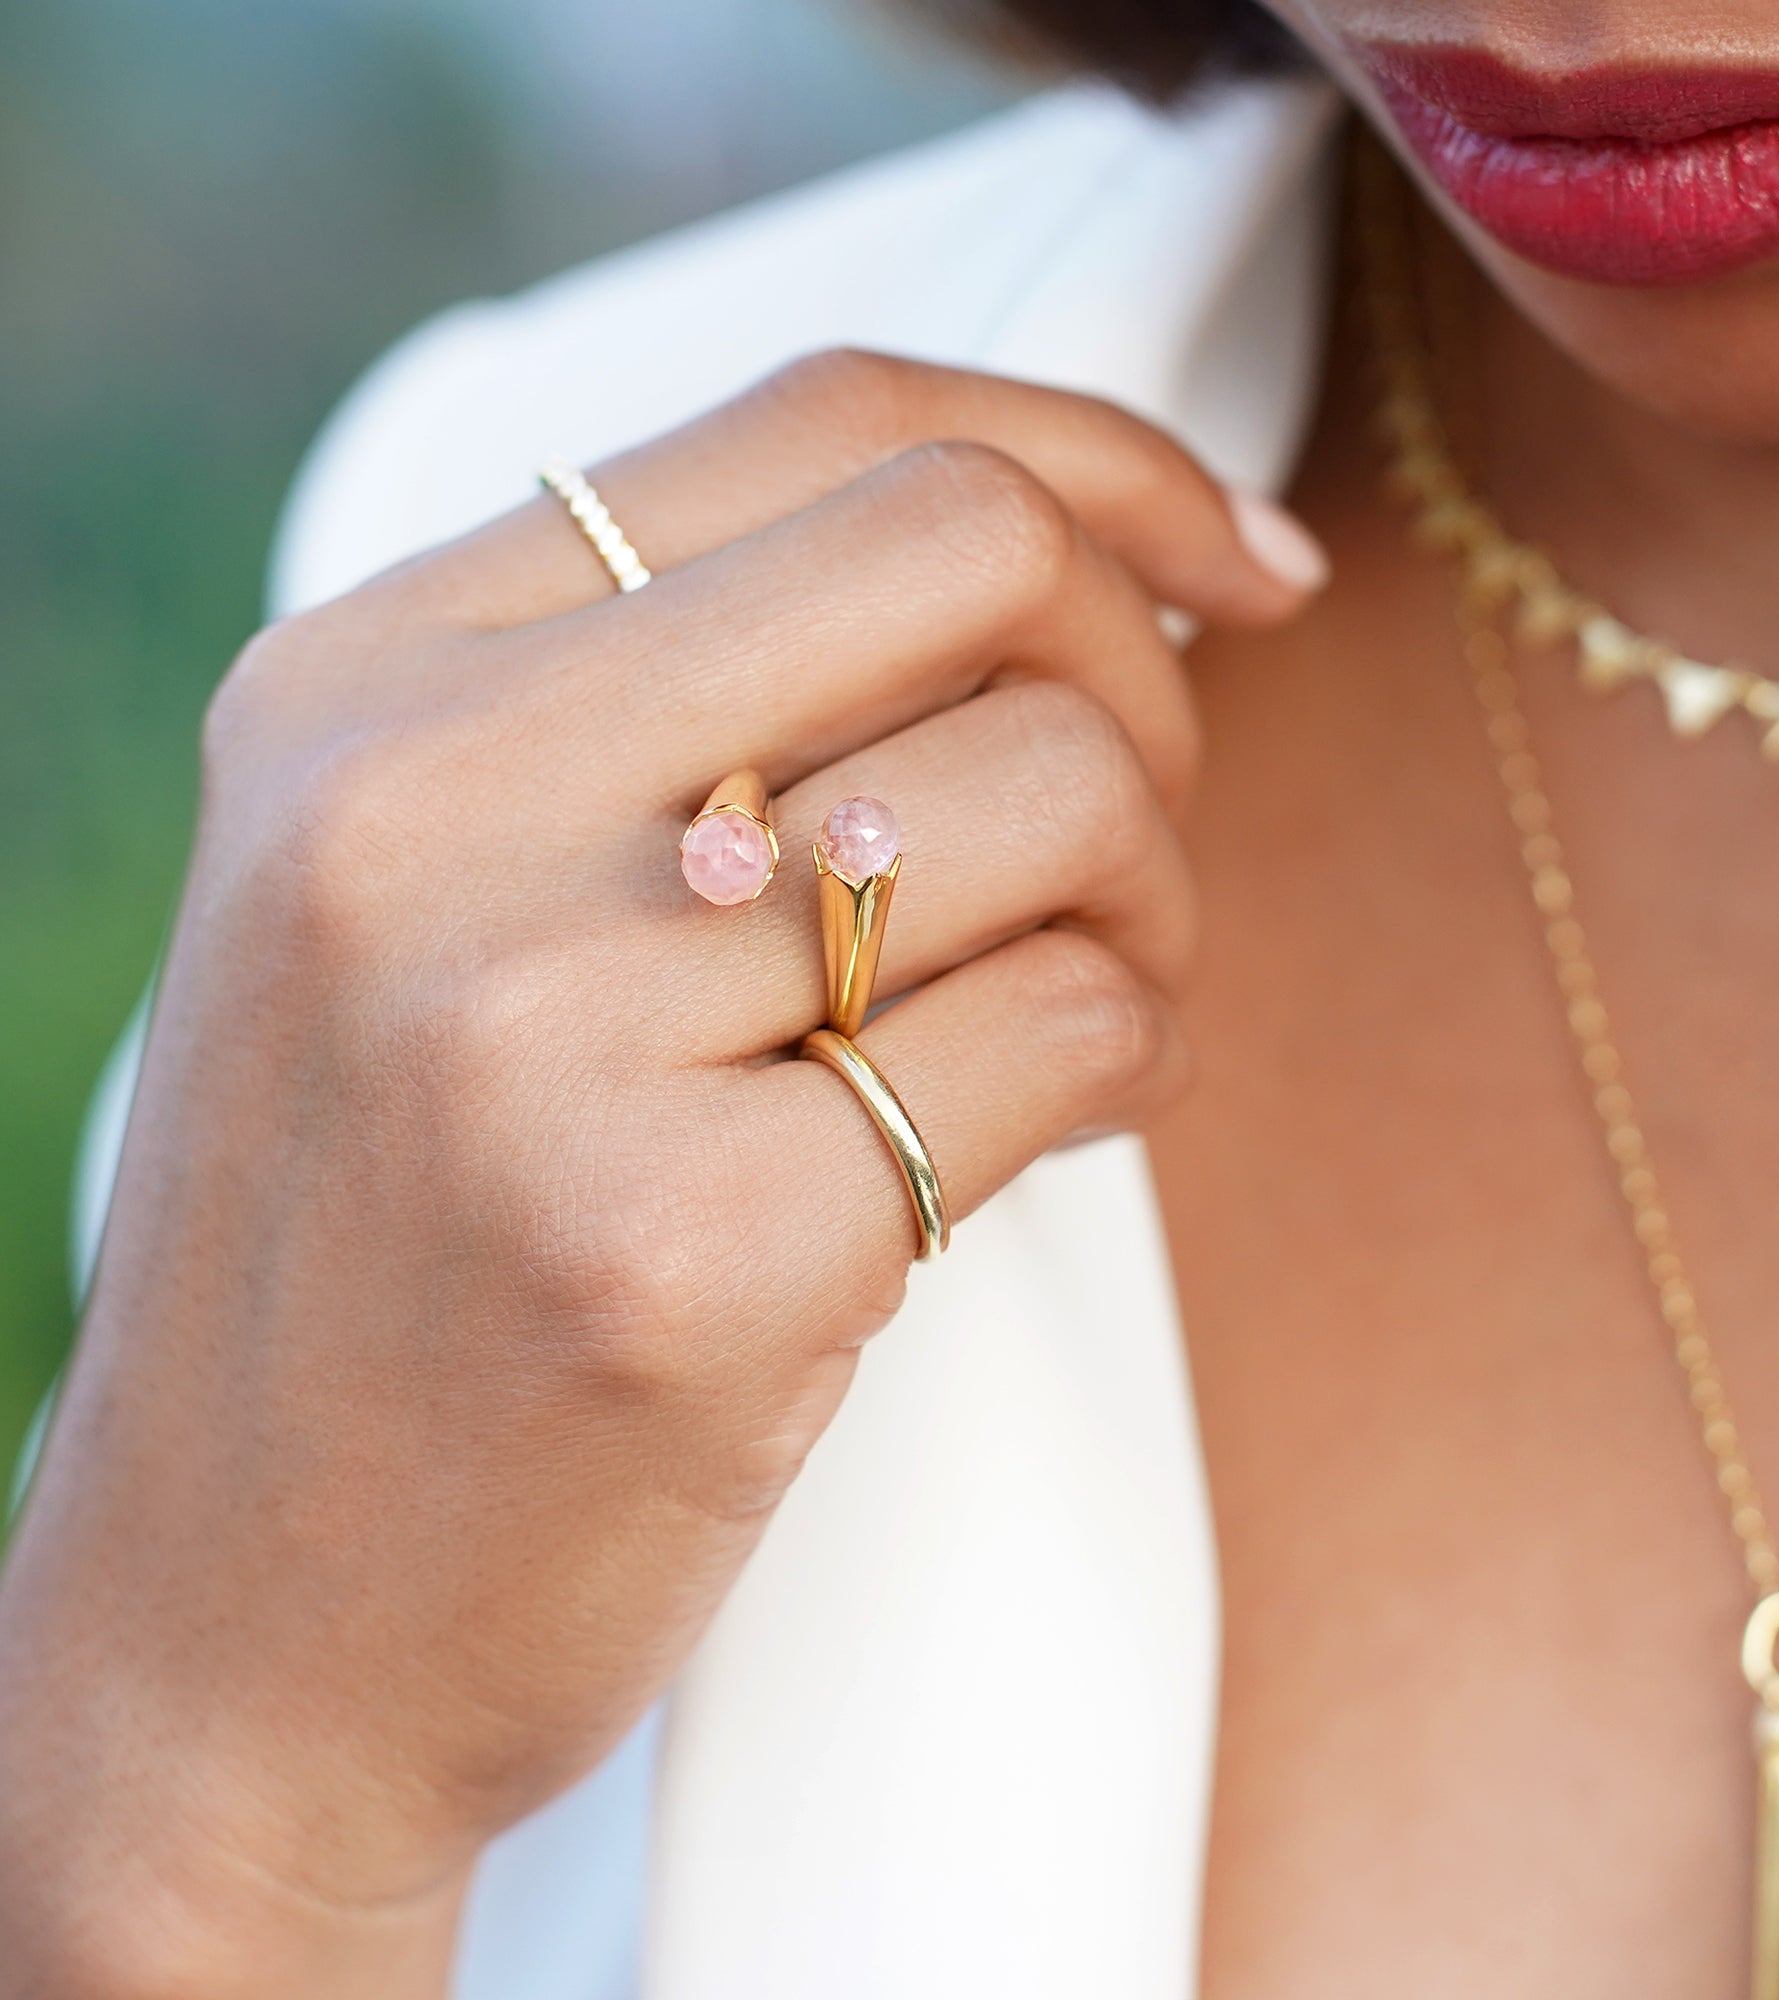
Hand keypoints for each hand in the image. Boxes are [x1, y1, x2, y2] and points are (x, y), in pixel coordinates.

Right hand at [0, 351, 1323, 1995]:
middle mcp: (421, 812)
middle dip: (1154, 677)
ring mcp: (541, 1033)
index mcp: (366, 687)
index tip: (1249, 565)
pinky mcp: (687, 1251)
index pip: (827, 426)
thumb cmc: (388, 1262)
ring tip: (1079, 1012)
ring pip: (1062, 790)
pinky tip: (1050, 1133)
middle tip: (1140, 835)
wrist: (234, 1644)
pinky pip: (1067, 1033)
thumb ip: (684, 716)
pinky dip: (1129, 1065)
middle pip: (975, 555)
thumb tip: (1082, 568)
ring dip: (1156, 902)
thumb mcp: (435, 913)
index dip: (1098, 460)